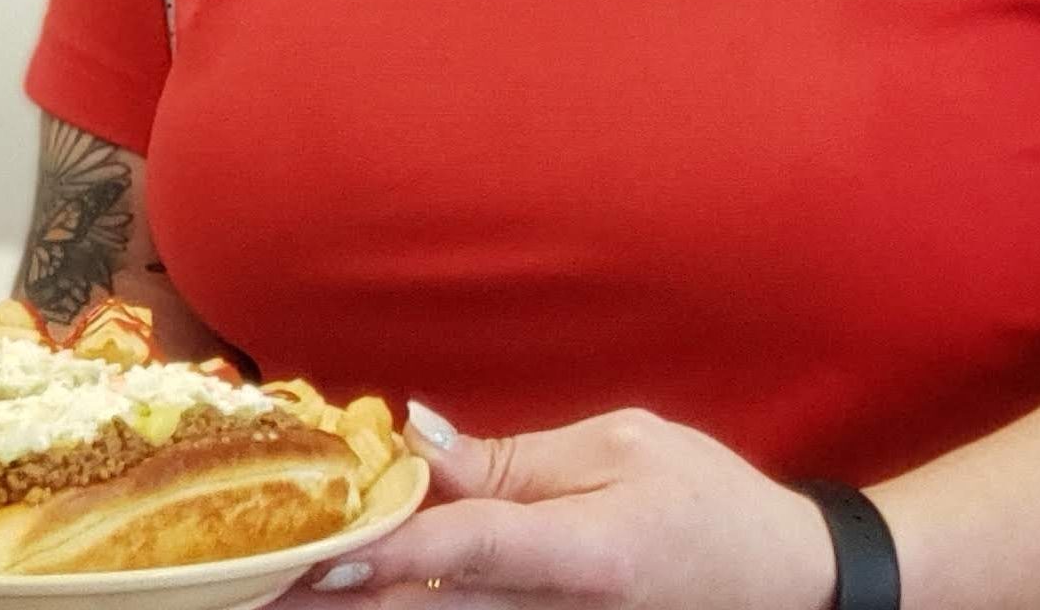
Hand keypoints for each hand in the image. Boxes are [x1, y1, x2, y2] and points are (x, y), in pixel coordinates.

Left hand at [282, 402, 834, 609]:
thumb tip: (424, 446)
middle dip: (342, 591)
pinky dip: (412, 598)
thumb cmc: (709, 500)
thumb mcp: (623, 447)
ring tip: (281, 580)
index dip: (388, 551)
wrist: (782, 582)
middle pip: (431, 607)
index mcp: (584, 556)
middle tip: (257, 575)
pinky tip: (359, 582)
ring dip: (364, 599)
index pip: (466, 551)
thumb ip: (517, 459)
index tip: (319, 548)